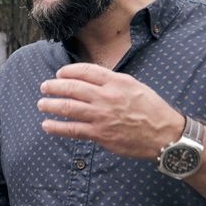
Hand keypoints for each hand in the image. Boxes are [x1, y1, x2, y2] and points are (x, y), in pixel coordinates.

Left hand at [36, 63, 183, 158]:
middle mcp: (107, 96)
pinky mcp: (100, 134)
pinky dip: (56, 127)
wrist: (164, 133)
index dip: (68, 71)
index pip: (85, 71)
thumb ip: (112, 81)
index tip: (59, 73)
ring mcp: (102, 116)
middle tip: (44, 87)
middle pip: (72, 88)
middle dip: (54, 86)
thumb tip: (90, 78)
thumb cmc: (151, 109)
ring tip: (41, 104)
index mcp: (116, 81)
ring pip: (68, 108)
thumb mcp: (134, 86)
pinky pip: (72, 130)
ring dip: (50, 105)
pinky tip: (47, 125)